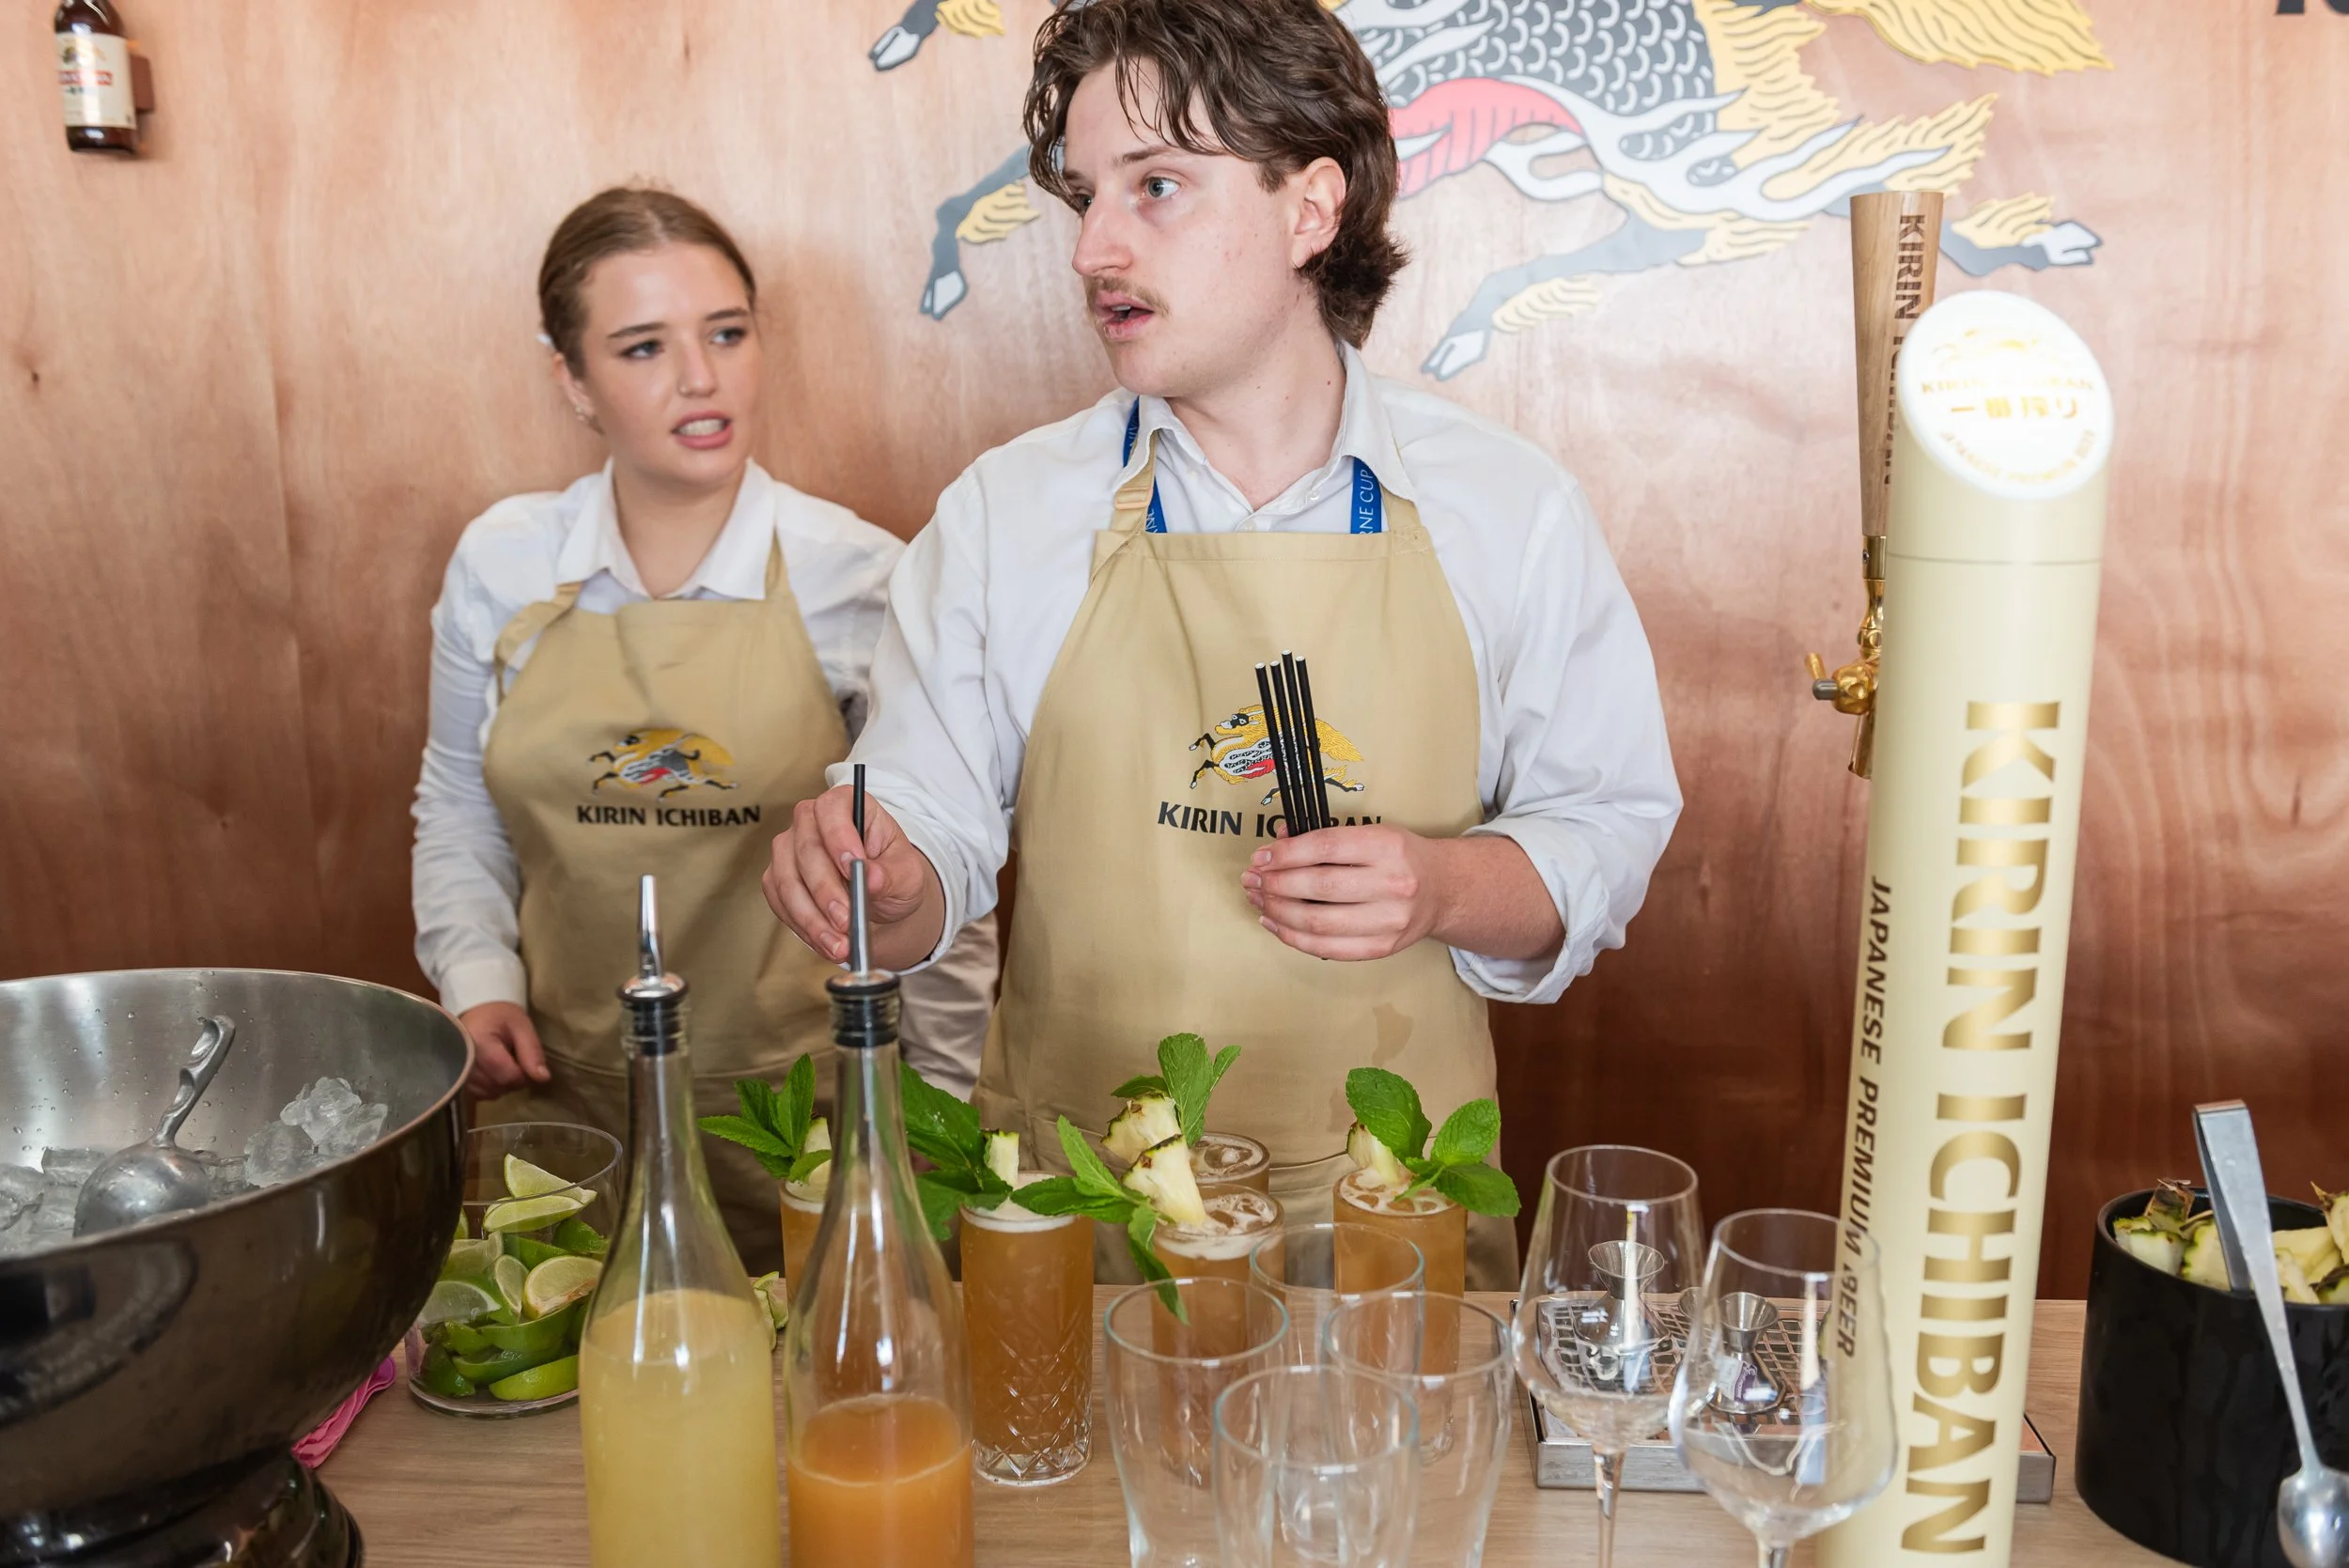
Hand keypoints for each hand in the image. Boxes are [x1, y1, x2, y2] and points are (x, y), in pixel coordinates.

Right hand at [459, 1001, 549, 1098]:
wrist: (477, 1015)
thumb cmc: (500, 1017)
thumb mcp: (521, 1026)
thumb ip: (532, 1051)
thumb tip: (542, 1078)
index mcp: (479, 1044)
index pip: (508, 1076)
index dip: (524, 1075)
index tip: (527, 1061)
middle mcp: (462, 1062)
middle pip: (499, 1086)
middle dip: (515, 1079)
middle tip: (516, 1059)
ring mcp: (457, 1073)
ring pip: (490, 1093)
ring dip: (504, 1085)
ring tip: (504, 1063)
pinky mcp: (457, 1080)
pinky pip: (480, 1094)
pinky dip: (491, 1088)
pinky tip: (494, 1072)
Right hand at [762, 783, 944, 967]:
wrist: (880, 900)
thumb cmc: (892, 875)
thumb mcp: (907, 875)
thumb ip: (891, 874)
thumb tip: (871, 878)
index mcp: (847, 806)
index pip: (832, 808)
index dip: (839, 835)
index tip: (853, 867)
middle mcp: (811, 822)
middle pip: (806, 848)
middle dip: (826, 890)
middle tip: (846, 919)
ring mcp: (790, 849)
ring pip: (787, 879)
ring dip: (811, 917)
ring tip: (838, 943)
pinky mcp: (778, 879)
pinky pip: (780, 902)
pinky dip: (802, 926)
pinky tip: (824, 942)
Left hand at [1241, 824, 1447, 960]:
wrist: (1443, 890)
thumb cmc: (1399, 858)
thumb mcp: (1370, 833)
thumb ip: (1323, 838)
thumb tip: (1275, 844)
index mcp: (1387, 847)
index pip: (1325, 848)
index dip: (1285, 854)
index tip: (1260, 857)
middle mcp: (1392, 885)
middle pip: (1318, 887)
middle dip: (1275, 884)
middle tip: (1252, 879)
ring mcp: (1389, 921)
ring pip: (1318, 923)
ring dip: (1278, 912)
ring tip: (1258, 899)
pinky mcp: (1382, 948)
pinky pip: (1327, 949)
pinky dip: (1293, 937)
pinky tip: (1275, 923)